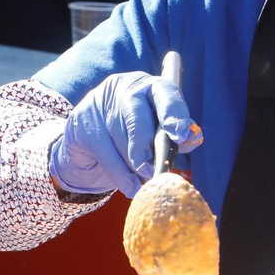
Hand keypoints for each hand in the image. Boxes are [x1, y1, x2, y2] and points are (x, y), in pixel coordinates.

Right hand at [50, 71, 202, 197]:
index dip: (173, 113)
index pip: (164, 92)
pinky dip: (120, 174)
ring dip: (133, 165)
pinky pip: (103, 150)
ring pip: (119, 135)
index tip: (180, 135)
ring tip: (144, 181)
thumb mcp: (156, 135)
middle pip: (136, 114)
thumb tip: (193, 137)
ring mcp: (98, 101)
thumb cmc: (134, 139)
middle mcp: (124, 87)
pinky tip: (130, 187)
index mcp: (150, 87)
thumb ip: (174, 136)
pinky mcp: (81, 121)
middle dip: (145, 145)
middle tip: (154, 170)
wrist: (90, 146)